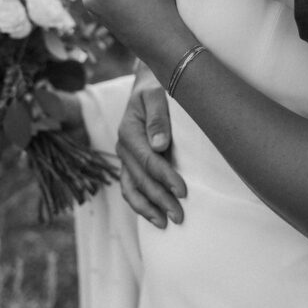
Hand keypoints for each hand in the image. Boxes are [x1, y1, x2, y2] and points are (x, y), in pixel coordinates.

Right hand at [116, 62, 186, 226]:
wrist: (148, 84)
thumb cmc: (156, 87)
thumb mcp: (157, 94)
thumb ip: (158, 117)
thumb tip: (160, 145)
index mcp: (129, 131)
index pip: (149, 161)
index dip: (166, 177)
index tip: (184, 191)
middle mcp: (123, 147)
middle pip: (141, 179)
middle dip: (160, 199)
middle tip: (180, 217)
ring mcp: (125, 157)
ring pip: (131, 189)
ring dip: (147, 208)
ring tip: (165, 224)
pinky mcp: (129, 163)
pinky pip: (130, 188)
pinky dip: (140, 204)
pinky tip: (154, 215)